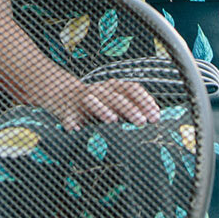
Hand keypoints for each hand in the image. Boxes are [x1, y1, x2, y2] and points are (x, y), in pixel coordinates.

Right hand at [41, 76, 160, 130]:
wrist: (63, 96)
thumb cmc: (96, 102)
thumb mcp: (114, 100)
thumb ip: (132, 106)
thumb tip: (155, 115)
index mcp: (112, 88)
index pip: (131, 89)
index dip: (144, 100)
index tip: (155, 114)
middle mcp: (98, 91)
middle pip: (115, 96)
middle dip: (129, 107)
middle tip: (141, 121)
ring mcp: (81, 100)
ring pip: (91, 101)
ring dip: (102, 109)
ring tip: (112, 119)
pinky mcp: (66, 112)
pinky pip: (68, 117)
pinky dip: (71, 122)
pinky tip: (76, 129)